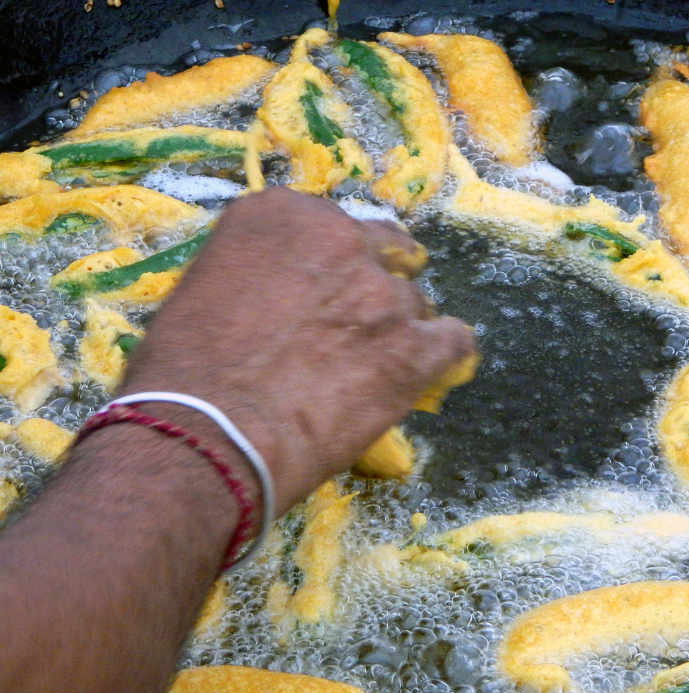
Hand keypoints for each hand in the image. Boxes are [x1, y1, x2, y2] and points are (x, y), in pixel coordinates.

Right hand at [119, 188, 474, 513]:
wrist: (210, 433)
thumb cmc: (185, 373)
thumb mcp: (207, 291)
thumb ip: (260, 275)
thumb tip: (282, 298)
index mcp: (282, 215)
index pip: (329, 225)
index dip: (334, 261)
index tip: (327, 287)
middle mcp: (340, 238)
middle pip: (383, 252)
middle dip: (374, 282)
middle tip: (359, 323)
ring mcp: (384, 292)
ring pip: (414, 302)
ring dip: (398, 329)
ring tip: (373, 369)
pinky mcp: (414, 347)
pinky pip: (454, 340)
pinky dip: (444, 354)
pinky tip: (430, 370)